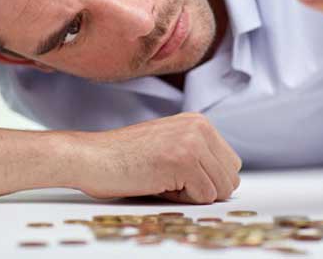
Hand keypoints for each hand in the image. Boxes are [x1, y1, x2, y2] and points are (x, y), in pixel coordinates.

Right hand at [75, 112, 241, 203]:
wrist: (92, 157)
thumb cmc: (124, 157)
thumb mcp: (169, 144)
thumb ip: (199, 155)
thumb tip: (227, 182)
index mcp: (198, 122)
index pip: (230, 165)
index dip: (205, 179)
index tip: (176, 173)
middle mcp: (199, 127)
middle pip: (230, 178)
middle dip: (204, 188)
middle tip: (169, 178)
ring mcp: (192, 142)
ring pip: (220, 189)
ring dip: (192, 194)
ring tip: (162, 179)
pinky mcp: (183, 160)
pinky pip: (203, 197)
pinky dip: (181, 200)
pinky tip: (157, 182)